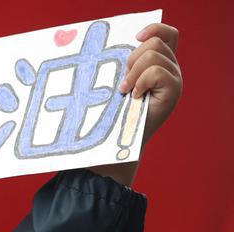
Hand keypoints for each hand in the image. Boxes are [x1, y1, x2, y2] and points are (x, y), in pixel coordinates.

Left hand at [118, 22, 181, 145]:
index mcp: (160, 63)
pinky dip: (140, 82)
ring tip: (128, 90)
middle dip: (133, 60)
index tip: (136, 38)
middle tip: (126, 82)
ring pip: (152, 55)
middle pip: (155, 43)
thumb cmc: (119, 110)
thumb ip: (130, 64)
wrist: (124, 137)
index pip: (167, 34)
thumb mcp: (123, 81)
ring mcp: (175, 78)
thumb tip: (122, 47)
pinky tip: (135, 96)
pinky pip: (155, 71)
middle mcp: (172, 68)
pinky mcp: (174, 89)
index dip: (153, 30)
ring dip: (133, 73)